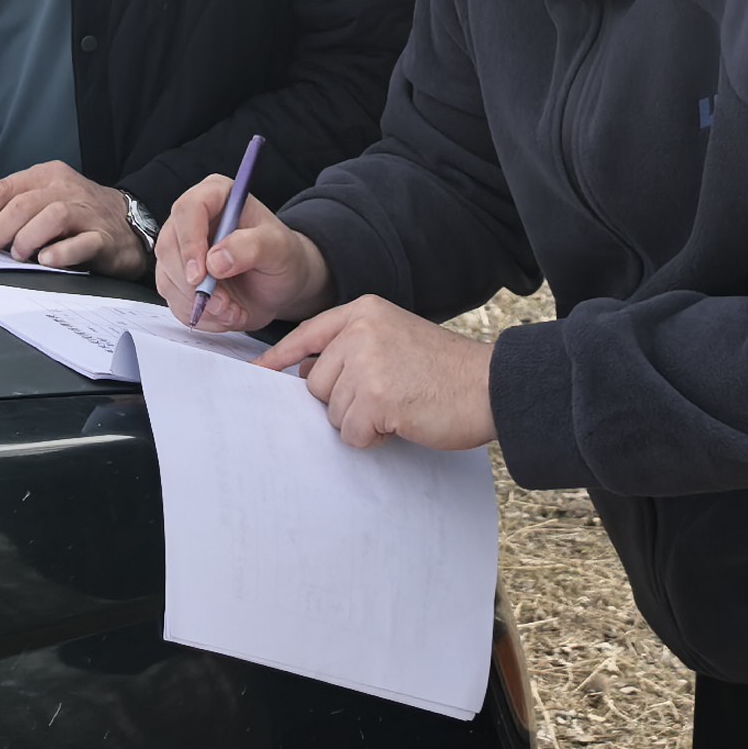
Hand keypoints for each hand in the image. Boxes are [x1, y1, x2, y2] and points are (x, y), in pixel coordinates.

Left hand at [0, 162, 146, 275]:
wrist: (132, 222)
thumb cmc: (80, 214)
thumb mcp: (45, 199)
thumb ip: (14, 210)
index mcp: (45, 176)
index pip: (1, 190)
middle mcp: (65, 189)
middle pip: (23, 204)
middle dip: (1, 230)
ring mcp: (86, 212)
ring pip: (51, 216)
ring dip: (27, 239)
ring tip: (23, 255)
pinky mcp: (103, 237)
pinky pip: (81, 243)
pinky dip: (61, 253)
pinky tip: (48, 261)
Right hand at [158, 183, 330, 332]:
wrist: (281, 284)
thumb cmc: (282, 256)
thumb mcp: (279, 248)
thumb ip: (252, 248)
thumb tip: (215, 260)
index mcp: (216, 195)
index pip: (189, 209)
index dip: (190, 242)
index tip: (201, 273)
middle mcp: (192, 220)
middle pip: (169, 247)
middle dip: (194, 284)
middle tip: (224, 303)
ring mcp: (181, 250)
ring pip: (168, 279)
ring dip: (200, 304)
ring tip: (234, 309)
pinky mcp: (178, 279)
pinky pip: (175, 302)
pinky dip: (200, 315)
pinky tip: (226, 313)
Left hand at [263, 298, 494, 450]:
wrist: (490, 386)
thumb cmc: (445, 370)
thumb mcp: (395, 339)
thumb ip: (354, 348)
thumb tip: (308, 376)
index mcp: (363, 311)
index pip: (307, 334)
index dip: (280, 358)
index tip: (258, 373)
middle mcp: (359, 330)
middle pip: (316, 383)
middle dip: (344, 401)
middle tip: (387, 397)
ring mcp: (366, 362)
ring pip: (332, 412)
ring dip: (361, 422)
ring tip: (399, 406)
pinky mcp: (375, 397)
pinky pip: (350, 433)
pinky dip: (373, 437)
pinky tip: (402, 421)